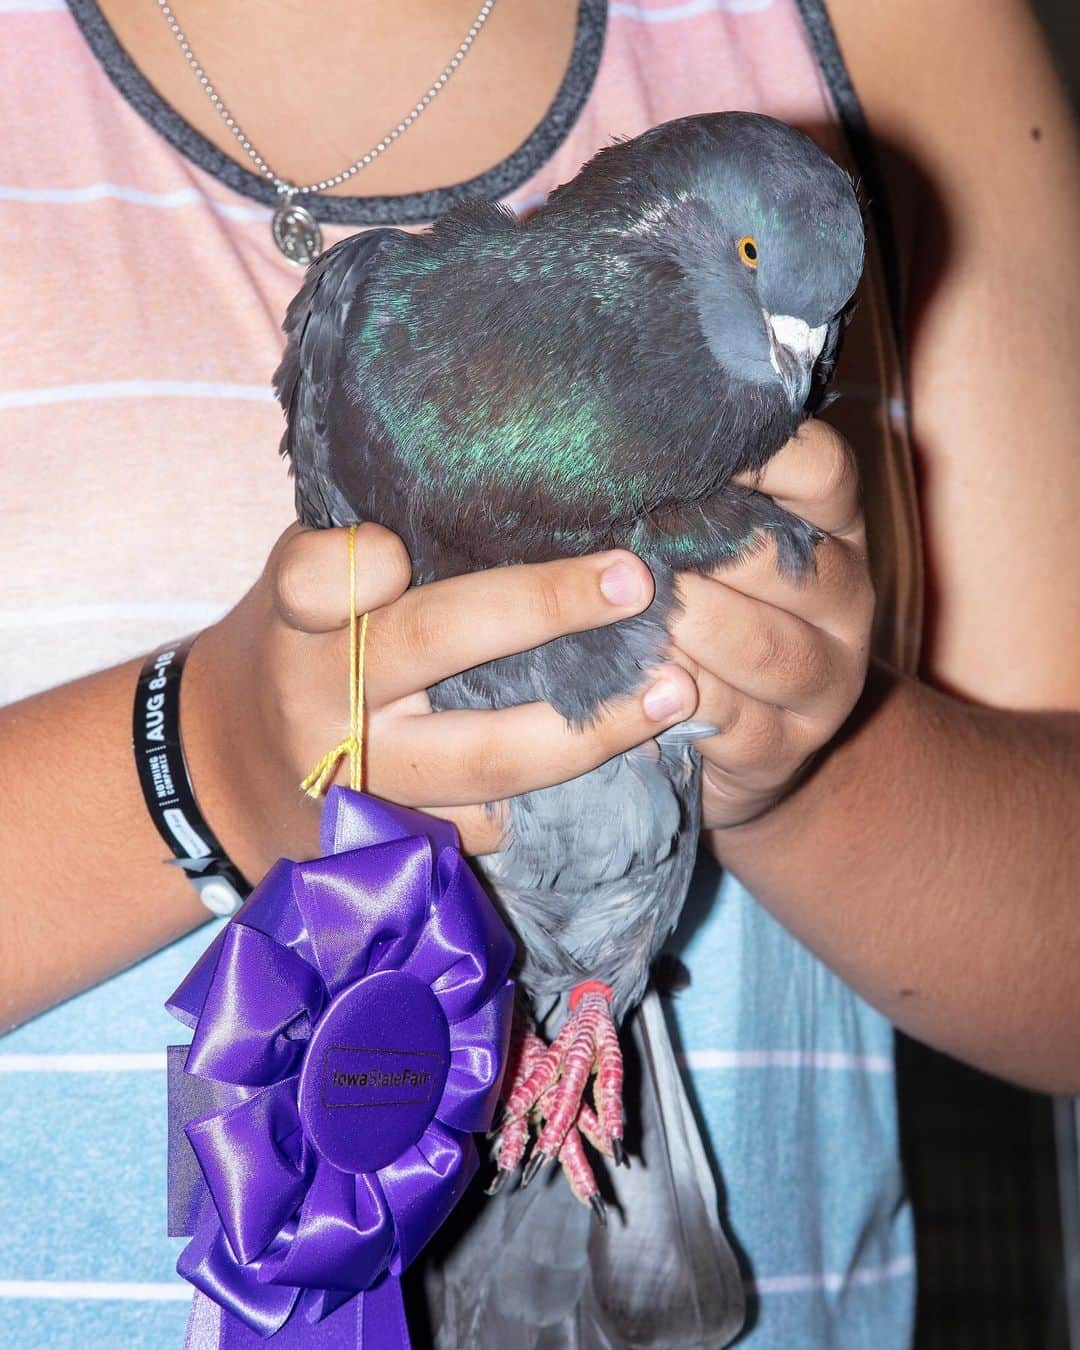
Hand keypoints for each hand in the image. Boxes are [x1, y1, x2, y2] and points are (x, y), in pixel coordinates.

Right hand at [183, 524, 699, 873]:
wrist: (233, 772)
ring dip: (592, 728)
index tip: (420, 545)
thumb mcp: (304, 587)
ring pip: (487, 758)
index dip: (367, 561)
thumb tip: (514, 492)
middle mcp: (325, 695)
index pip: (320, 574)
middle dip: (544, 607)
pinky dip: (565, 795)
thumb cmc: (300, 648)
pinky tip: (632, 762)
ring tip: (675, 692)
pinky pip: (493, 821)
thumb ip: (367, 549)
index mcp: (298, 617)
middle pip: (435, 640)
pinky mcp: (396, 839)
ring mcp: (362, 780)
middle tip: (636, 583)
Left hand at [668, 419, 873, 829]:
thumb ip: (697, 502)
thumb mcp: (720, 552)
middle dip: (698, 546)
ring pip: (762, 645)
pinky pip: (733, 717)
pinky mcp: (784, 749)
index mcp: (833, 531)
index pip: (824, 470)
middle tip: (627, 533)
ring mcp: (825, 680)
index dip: (760, 452)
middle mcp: (846, 600)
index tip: (679, 446)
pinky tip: (635, 673)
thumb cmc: (715, 616)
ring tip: (628, 606)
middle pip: (784, 558)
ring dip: (688, 624)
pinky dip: (678, 693)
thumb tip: (613, 443)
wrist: (746, 745)